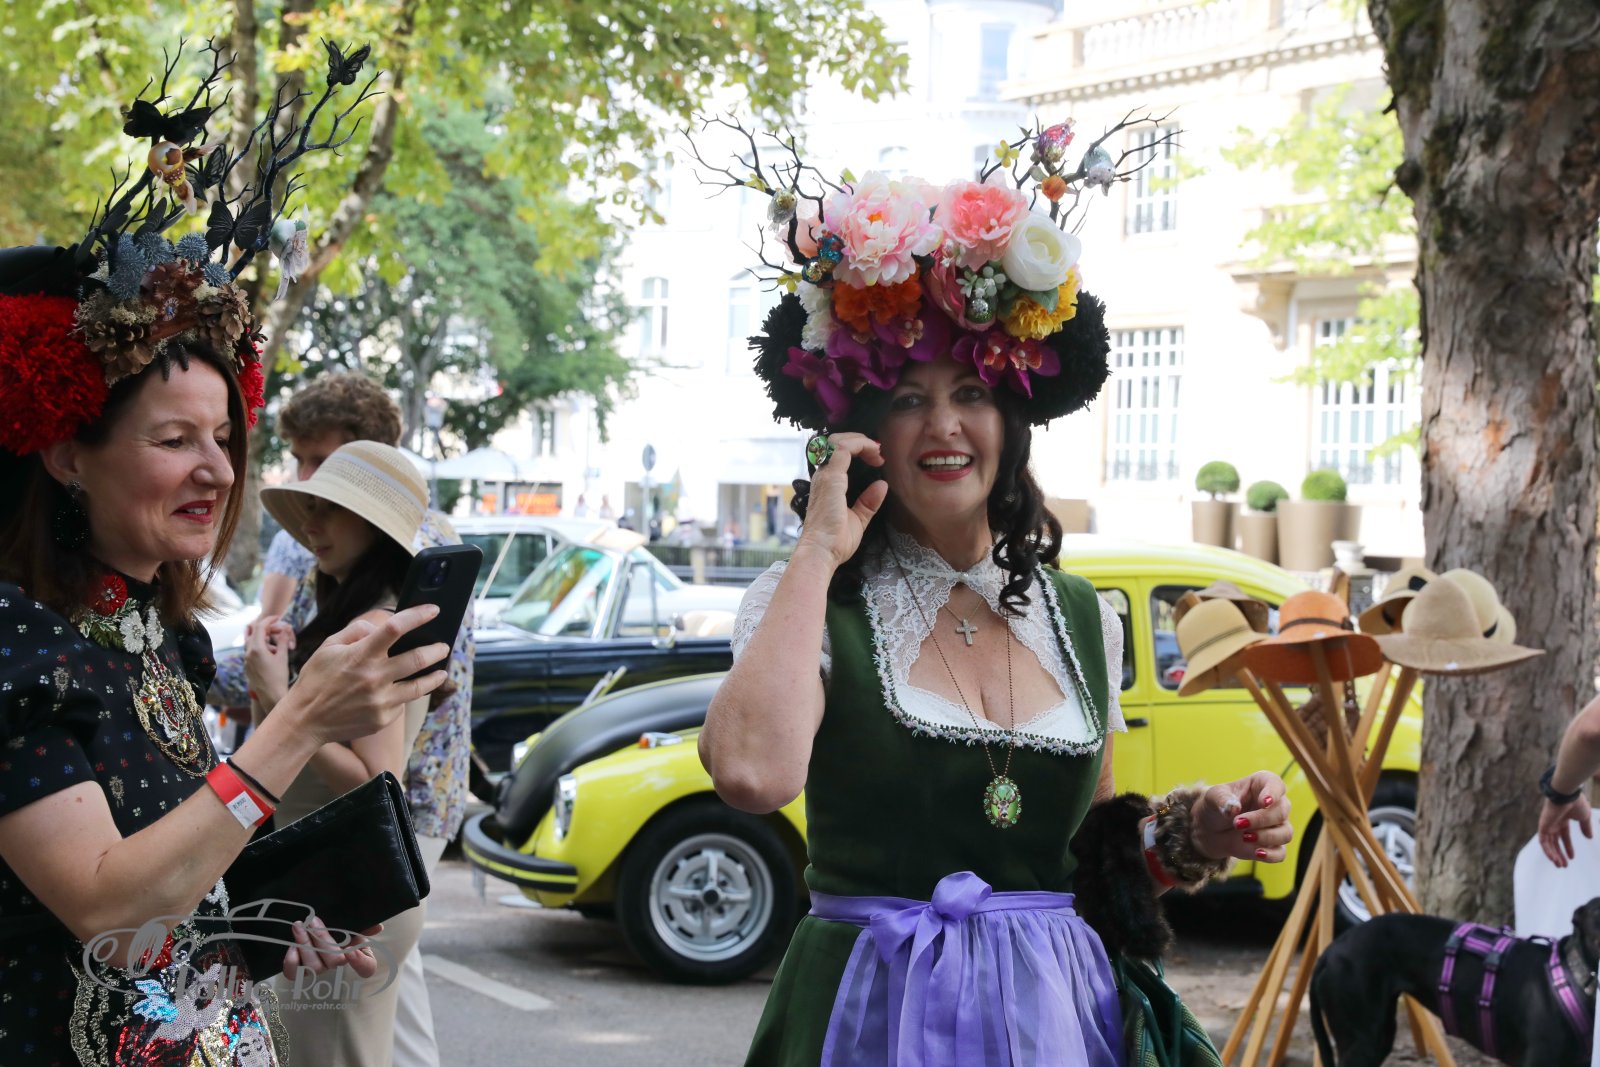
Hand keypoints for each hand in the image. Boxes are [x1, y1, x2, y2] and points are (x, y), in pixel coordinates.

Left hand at [242, 614, 293, 709]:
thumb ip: (283, 639)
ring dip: (263, 639)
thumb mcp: (283, 656)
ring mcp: (246, 661)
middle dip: (265, 629)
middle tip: (277, 629)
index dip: (269, 620)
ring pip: (251, 643)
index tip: (277, 617)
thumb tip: (286, 626)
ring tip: (276, 645)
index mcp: (256, 649)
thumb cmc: (279, 677)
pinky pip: (251, 653)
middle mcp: (248, 654)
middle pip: (253, 633)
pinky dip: (260, 648)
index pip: (260, 627)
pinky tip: (271, 654)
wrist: (272, 696)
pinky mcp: (248, 668)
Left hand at [280, 917, 382, 980]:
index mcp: (357, 954)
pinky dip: (291, 961)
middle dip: (321, 939)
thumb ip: (364, 925)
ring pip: (313, 966)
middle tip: (313, 920)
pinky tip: (291, 946)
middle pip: (334, 961)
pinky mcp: (299, 971)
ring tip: (298, 926)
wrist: (317, 927)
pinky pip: (294, 974)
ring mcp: (319, 970)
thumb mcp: (352, 924)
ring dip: (304, 944)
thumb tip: (378, 926)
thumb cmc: (339, 927)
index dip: (359, 962)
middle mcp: (338, 965)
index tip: (350, 950)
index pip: (366, 968)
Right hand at [288, 604, 448, 744]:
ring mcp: (380, 701)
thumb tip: (381, 628)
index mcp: (360, 655)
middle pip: (418, 658)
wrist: (304, 720)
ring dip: (436, 676)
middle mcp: (374, 677)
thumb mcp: (329, 647)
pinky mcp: (383, 719)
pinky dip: (404, 695)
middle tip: (444, 646)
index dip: (418, 615)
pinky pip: (401, 703)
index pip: (396, 628)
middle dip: (437, 649)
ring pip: (420, 686)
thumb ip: (356, 631)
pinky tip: (404, 691)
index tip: (433, 609)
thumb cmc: (317, 679)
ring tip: (442, 671)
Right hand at [796, 432, 887, 567]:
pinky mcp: (831, 478)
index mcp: (828, 483)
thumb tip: (881, 485)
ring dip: (860, 440)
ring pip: (838, 440)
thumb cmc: (835, 541)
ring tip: (877, 451)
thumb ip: (868, 502)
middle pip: (836, 441)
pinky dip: (861, 446)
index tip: (877, 460)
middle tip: (878, 452)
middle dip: (859, 440)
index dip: (858, 449)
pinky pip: (844, 449)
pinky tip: (874, 455)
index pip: (837, 453)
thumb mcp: (858, 519)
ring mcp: (826, 475)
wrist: (822, 552)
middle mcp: (823, 475)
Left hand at [1189, 770, 1292, 862]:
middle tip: (1237, 823)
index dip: (1273, 793)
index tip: (1264, 802)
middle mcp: (1274, 805)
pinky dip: (1271, 854)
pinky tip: (1257, 853)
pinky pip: (1280, 853)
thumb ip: (1221, 799)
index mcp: (1262, 785)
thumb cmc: (1216, 806)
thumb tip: (1234, 808)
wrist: (1209, 829)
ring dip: (1266, 837)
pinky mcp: (1271, 846)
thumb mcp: (1212, 797)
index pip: (1276, 785)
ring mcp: (1275, 827)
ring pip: (1285, 833)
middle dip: (1260, 819)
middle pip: (1281, 812)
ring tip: (1244, 837)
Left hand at [1539, 794, 1592, 867]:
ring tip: (1559, 865)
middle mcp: (1553, 823)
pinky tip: (1553, 858)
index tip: (1572, 857)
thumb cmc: (1576, 803)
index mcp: (1562, 820)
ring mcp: (1547, 824)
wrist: (1567, 794)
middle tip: (1563, 865)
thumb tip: (1589, 837)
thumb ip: (1586, 827)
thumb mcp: (1584, 817)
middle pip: (1554, 842)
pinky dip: (1547, 850)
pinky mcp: (1543, 826)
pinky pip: (1543, 841)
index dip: (1568, 847)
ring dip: (1553, 855)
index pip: (1563, 836)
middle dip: (1559, 854)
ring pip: (1548, 844)